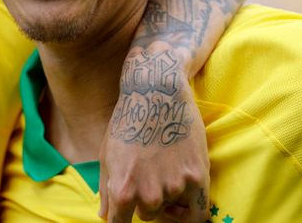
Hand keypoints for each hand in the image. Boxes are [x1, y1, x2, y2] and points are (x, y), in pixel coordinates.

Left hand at [99, 70, 209, 221]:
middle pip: (147, 216)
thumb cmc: (128, 121)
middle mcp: (148, 194)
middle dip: (145, 203)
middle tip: (147, 177)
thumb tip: (104, 216)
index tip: (125, 216)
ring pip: (171, 210)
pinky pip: (197, 213)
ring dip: (168, 198)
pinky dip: (189, 212)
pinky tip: (183, 198)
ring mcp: (174, 187)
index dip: (122, 222)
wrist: (157, 92)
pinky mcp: (197, 177)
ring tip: (163, 170)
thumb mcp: (108, 154)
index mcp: (122, 190)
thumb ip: (106, 189)